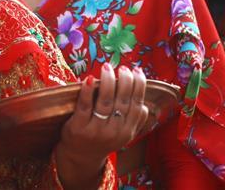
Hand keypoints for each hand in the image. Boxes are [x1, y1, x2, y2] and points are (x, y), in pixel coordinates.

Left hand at [53, 63, 149, 187]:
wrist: (80, 157)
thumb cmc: (103, 138)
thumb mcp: (123, 134)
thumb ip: (134, 120)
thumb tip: (145, 104)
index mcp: (128, 132)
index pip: (137, 105)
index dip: (139, 86)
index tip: (137, 70)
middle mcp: (114, 132)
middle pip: (123, 101)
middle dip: (125, 81)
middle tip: (123, 68)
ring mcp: (96, 130)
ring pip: (105, 101)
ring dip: (108, 81)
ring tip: (107, 67)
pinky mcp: (79, 127)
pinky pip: (85, 105)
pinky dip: (88, 91)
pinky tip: (90, 79)